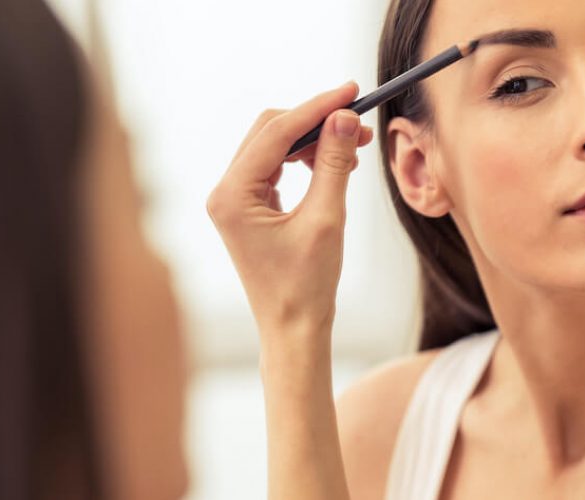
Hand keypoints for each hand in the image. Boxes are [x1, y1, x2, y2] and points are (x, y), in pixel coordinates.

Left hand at [207, 82, 373, 338]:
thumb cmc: (306, 285)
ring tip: (354, 145)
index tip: (352, 92)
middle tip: (358, 117)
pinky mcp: (248, 207)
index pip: (276, 133)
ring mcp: (235, 200)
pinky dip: (306, 159)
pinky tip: (335, 164)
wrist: (294, 330)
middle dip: (315, 121)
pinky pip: (276, 167)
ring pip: (274, 146)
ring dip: (313, 140)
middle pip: (269, 131)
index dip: (316, 108)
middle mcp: (225, 192)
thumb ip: (333, 163)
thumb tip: (345, 117)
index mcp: (232, 195)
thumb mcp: (326, 219)